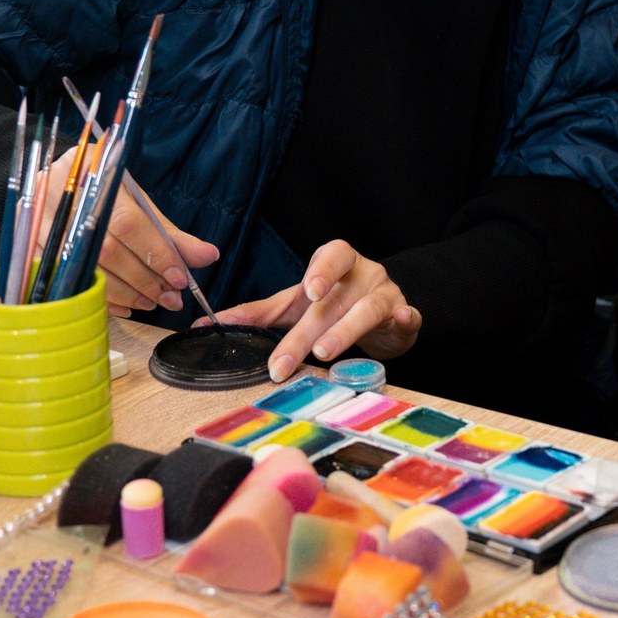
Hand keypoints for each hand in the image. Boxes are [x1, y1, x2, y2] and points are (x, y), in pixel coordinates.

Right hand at [30, 150, 219, 318]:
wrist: (56, 182)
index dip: (155, 253)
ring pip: (86, 270)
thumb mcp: (136, 201)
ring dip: (125, 293)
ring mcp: (39, 225)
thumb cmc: (102, 191)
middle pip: (106, 251)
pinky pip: (68, 282)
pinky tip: (123, 306)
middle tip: (169, 298)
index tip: (180, 278)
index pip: (128, 223)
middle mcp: (61, 199)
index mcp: (93, 176)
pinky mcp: (29, 248)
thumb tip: (207, 256)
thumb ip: (169, 232)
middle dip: (144, 280)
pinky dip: (100, 298)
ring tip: (151, 302)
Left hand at [218, 240, 420, 380]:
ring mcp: (386, 293)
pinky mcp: (405, 315)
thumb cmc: (334, 302)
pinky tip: (402, 320)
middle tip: (283, 361)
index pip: (330, 256)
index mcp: (337, 261)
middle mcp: (363, 273)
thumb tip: (209, 324)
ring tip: (325, 353)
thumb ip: (260, 313)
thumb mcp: (297, 303)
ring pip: (369, 309)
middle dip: (308, 331)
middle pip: (336, 300)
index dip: (321, 270)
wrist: (382, 311)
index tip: (309, 290)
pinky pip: (408, 315)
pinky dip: (406, 318)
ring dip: (347, 331)